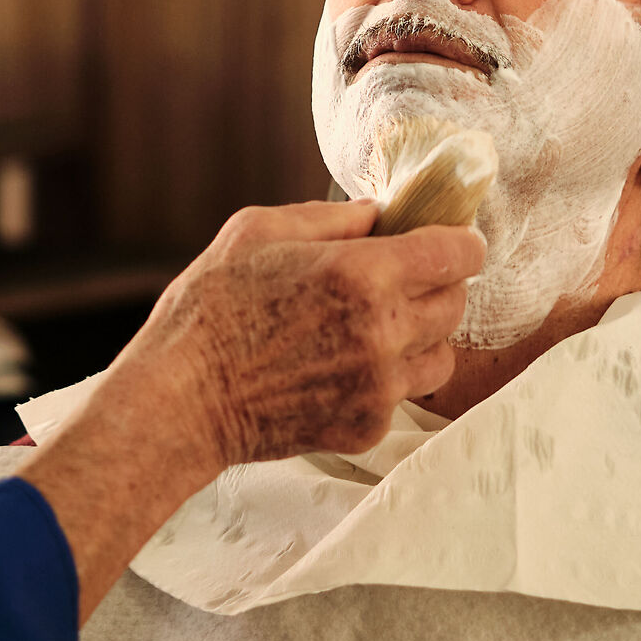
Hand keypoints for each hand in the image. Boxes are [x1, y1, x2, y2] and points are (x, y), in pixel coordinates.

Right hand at [11, 202, 482, 621]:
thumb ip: (330, 216)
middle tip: (402, 279)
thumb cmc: (210, 309)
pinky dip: (388, 378)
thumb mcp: (258, 231)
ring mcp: (378, 387)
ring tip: (376, 326)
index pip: (457, 254)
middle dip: (438, 285)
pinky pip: (405, 394)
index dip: (459, 241)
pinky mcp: (367, 427)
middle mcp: (383, 332)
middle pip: (457, 302)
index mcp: (362, 274)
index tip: (447, 241)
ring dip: (422, 335)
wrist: (180, 401)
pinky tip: (345, 365)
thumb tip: (379, 213)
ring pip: (442, 354)